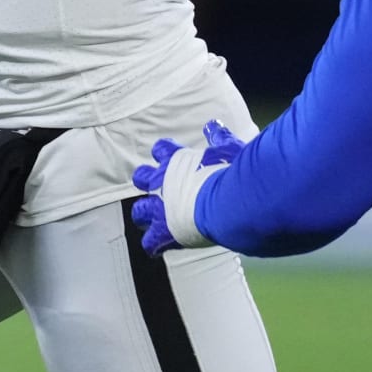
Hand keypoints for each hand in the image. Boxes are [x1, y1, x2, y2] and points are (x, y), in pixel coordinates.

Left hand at [131, 120, 245, 256]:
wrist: (230, 202)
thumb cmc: (232, 173)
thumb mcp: (228, 148)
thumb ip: (218, 137)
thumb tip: (213, 125)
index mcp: (176, 160)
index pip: (161, 149)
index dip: (164, 153)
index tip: (168, 157)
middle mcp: (162, 182)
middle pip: (141, 177)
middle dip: (146, 181)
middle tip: (157, 188)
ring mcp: (160, 208)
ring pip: (139, 212)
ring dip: (146, 214)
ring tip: (155, 219)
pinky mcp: (163, 233)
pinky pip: (150, 243)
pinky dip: (155, 245)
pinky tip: (161, 247)